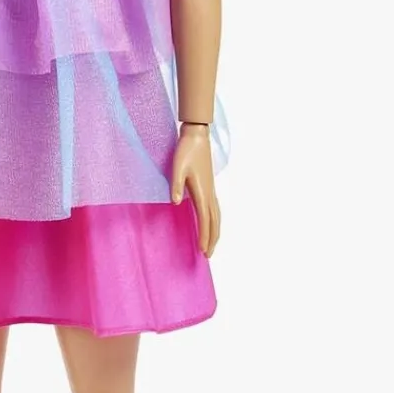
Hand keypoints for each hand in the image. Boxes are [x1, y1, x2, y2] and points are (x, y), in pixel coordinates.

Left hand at [170, 124, 219, 257]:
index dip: (204, 235)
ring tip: (212, 245)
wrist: (197, 137)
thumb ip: (175, 185)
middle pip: (215, 221)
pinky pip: (215, 209)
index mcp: (202, 191)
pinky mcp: (209, 186)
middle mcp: (209, 193)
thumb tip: (175, 202)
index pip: (205, 219)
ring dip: (216, 232)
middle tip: (209, 255)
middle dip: (212, 239)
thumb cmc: (185, 151)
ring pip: (217, 216)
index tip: (203, 250)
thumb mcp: (176, 167)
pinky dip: (215, 221)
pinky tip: (210, 223)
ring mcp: (211, 190)